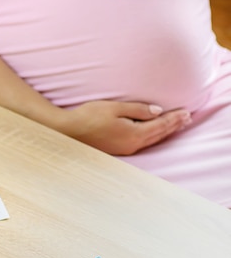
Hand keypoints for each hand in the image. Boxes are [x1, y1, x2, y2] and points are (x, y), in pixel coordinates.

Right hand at [62, 100, 190, 154]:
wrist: (69, 132)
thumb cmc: (89, 117)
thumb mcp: (115, 108)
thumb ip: (138, 109)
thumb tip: (157, 111)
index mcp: (134, 134)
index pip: (160, 124)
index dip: (174, 118)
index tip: (187, 112)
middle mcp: (132, 145)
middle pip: (158, 134)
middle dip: (173, 126)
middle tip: (188, 118)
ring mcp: (125, 149)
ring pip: (151, 140)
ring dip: (165, 132)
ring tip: (176, 126)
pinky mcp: (118, 149)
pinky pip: (142, 143)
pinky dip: (153, 137)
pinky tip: (155, 134)